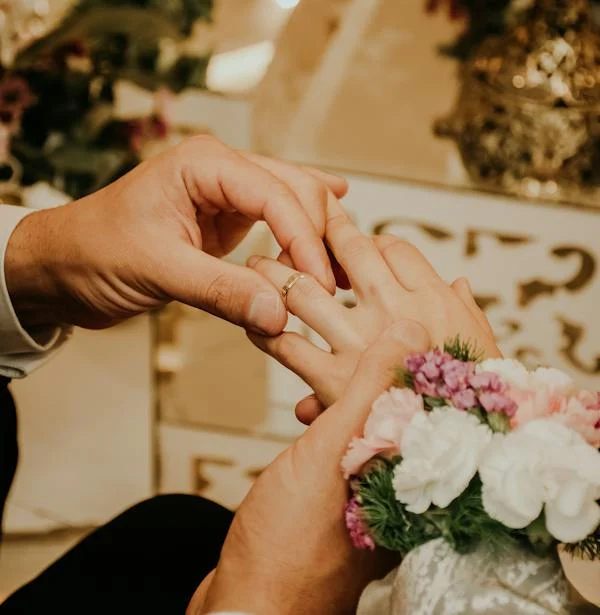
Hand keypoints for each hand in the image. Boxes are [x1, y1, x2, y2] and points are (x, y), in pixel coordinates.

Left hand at [5, 136, 346, 333]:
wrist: (64, 265)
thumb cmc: (95, 252)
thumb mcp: (158, 270)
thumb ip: (221, 290)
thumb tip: (281, 313)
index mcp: (205, 165)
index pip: (276, 195)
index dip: (305, 240)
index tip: (320, 284)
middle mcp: (222, 171)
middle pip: (296, 192)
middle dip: (319, 236)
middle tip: (335, 285)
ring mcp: (227, 195)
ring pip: (294, 205)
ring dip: (318, 236)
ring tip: (342, 272)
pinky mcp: (228, 221)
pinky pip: (277, 223)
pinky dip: (303, 236)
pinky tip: (333, 230)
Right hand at [188, 322, 429, 614]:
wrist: (246, 606)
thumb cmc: (288, 545)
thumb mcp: (331, 455)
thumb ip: (370, 391)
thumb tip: (410, 329)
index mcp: (420, 475)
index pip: (441, 396)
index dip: (425, 348)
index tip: (406, 308)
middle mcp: (407, 486)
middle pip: (407, 406)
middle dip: (382, 363)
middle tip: (362, 321)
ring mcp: (375, 497)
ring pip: (373, 425)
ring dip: (350, 389)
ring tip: (329, 352)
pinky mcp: (344, 503)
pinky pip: (348, 449)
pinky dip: (331, 422)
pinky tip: (307, 406)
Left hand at [247, 197, 500, 422]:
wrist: (457, 459)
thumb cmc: (475, 403)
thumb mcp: (482, 349)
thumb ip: (468, 310)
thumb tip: (458, 282)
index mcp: (435, 301)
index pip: (393, 248)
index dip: (368, 240)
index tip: (348, 243)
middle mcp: (396, 313)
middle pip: (349, 252)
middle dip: (318, 231)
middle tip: (291, 224)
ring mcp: (361, 345)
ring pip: (306, 289)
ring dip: (277, 272)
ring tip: (257, 263)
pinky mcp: (334, 382)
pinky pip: (287, 346)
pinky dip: (265, 331)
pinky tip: (254, 323)